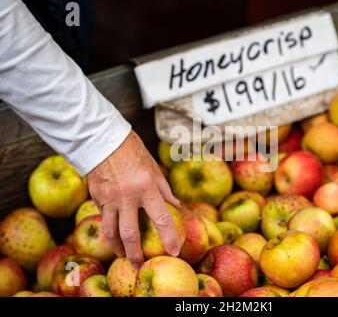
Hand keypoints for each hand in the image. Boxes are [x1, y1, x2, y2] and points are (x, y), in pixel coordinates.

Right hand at [87, 130, 181, 266]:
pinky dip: (109, 227)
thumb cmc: (133, 151)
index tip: (174, 251)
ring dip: (117, 247)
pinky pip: (102, 217)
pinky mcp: (96, 197)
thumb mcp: (153, 168)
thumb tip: (176, 206)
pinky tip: (113, 233)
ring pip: (110, 231)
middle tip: (139, 264)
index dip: (168, 237)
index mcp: (146, 187)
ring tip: (122, 255)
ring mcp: (109, 198)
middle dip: (135, 253)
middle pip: (130, 234)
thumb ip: (164, 190)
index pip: (161, 218)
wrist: (102, 139)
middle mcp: (127, 196)